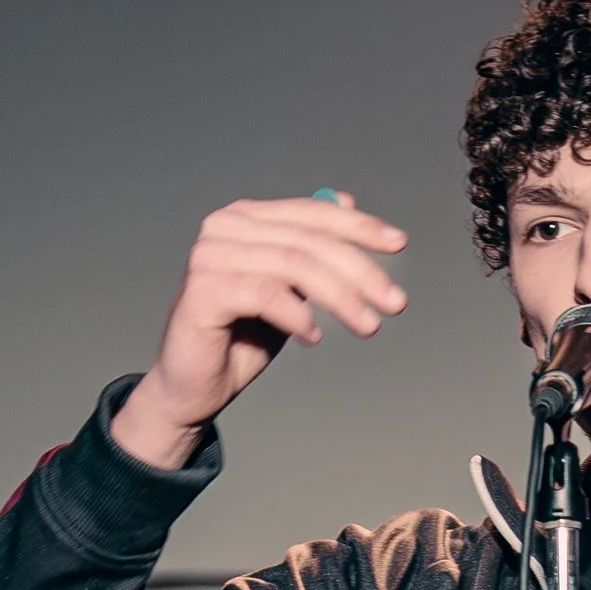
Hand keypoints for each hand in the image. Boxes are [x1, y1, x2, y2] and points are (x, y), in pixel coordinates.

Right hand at [112, 189, 408, 470]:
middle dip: (360, 271)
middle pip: (308, 240)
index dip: (358, 227)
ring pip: (294, 265)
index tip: (398, 244)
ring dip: (340, 298)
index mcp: (246, 219)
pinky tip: (313, 337)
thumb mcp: (289, 289)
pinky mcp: (202, 290)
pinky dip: (298, 316)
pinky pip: (266, 294)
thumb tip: (345, 202)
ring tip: (368, 326)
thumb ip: (309, 249)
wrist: (192, 387)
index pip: (311, 213)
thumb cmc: (240, 338)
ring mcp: (210, 256)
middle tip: (395, 303)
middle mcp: (224, 228)